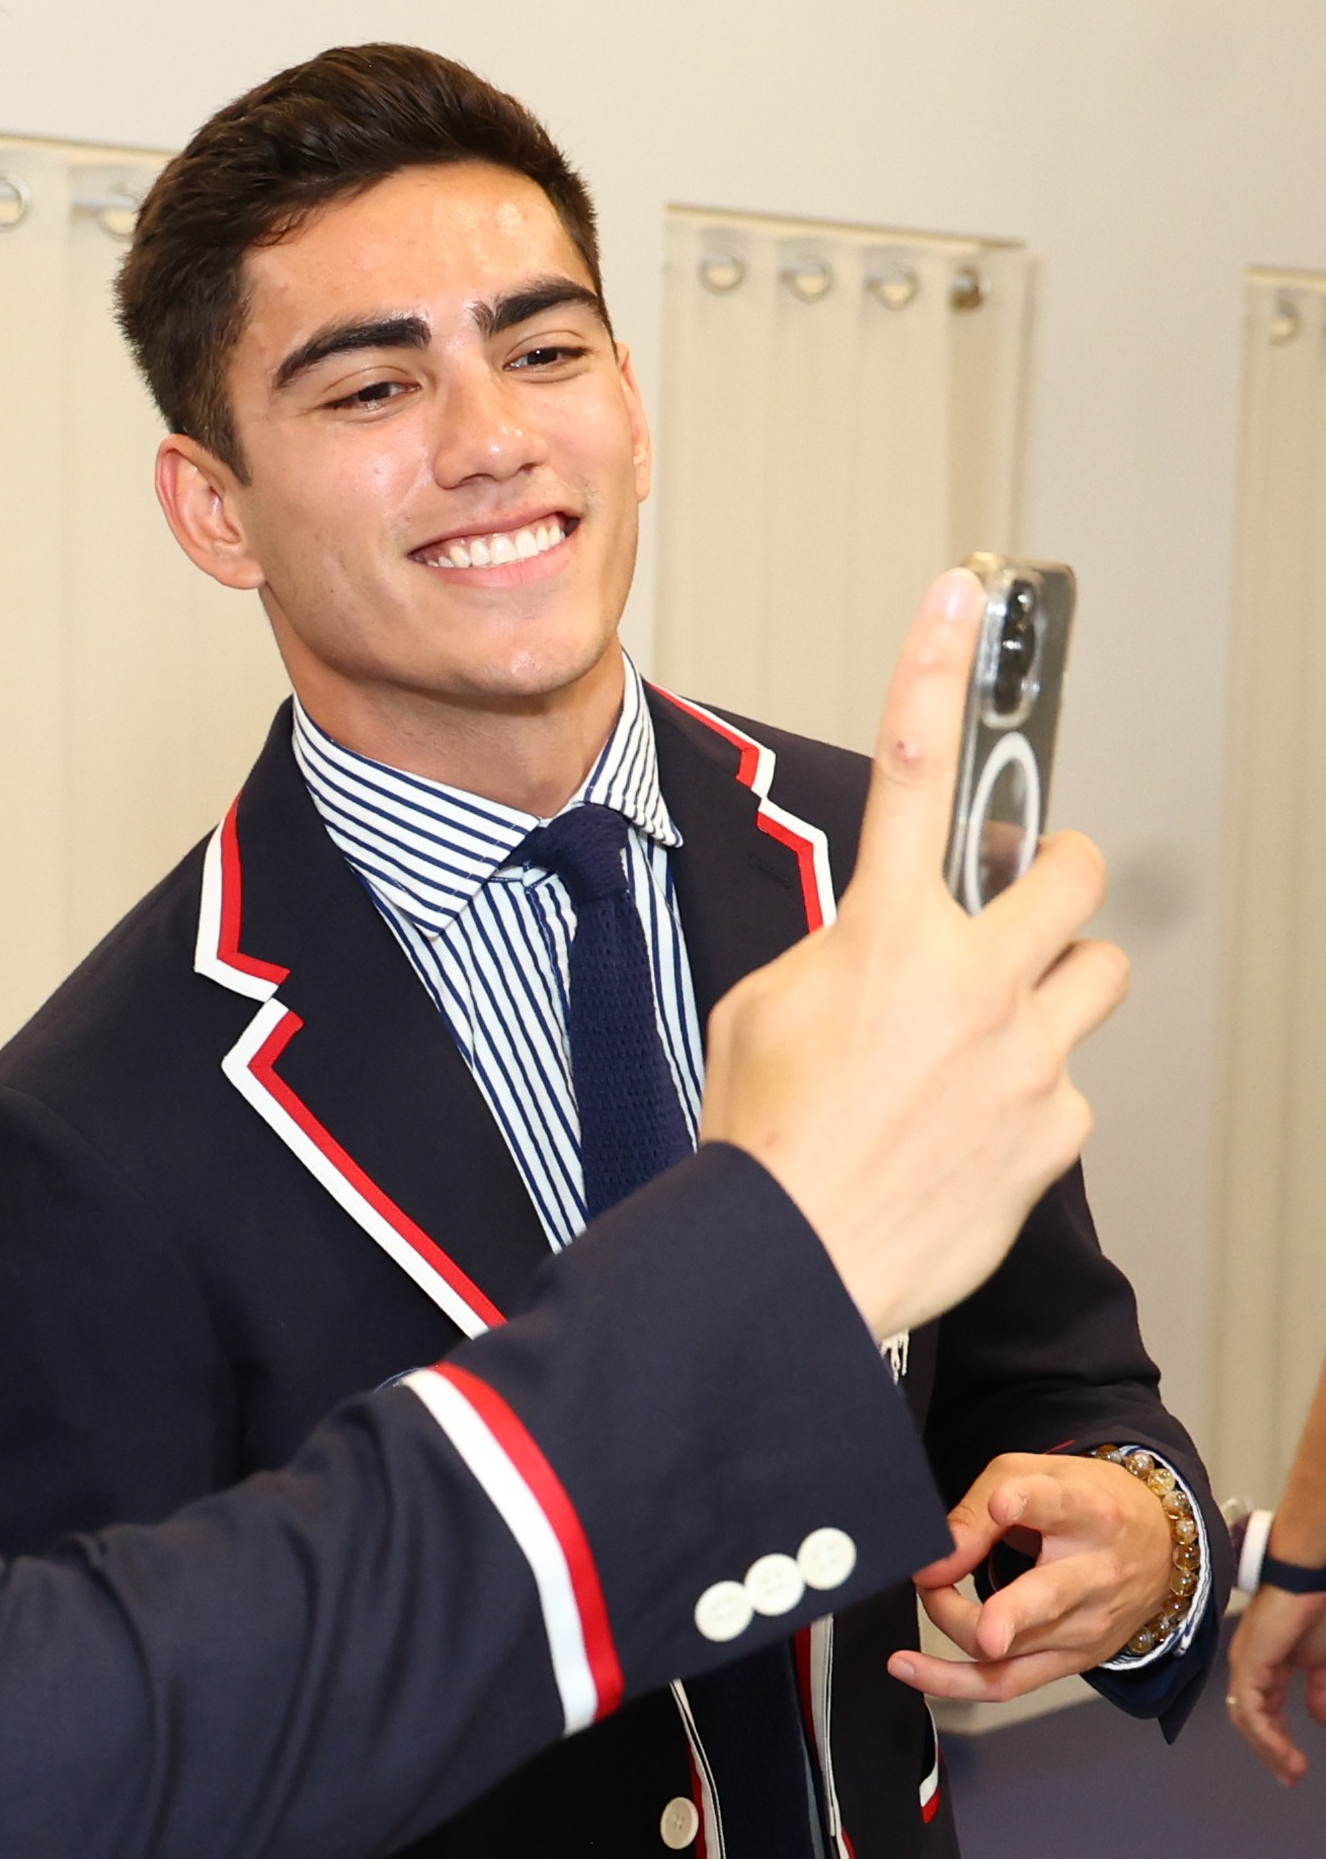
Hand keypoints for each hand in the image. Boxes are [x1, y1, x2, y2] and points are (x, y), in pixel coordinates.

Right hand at [696, 567, 1127, 1343]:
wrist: (792, 1263)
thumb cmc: (762, 1148)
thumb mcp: (759, 1017)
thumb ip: (834, 959)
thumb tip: (877, 953)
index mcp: (882, 936)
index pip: (907, 770)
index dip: (933, 670)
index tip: (959, 595)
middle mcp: (972, 978)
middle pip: (1074, 873)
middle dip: (1061, 878)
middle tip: (1034, 902)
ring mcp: (1028, 1052)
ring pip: (1099, 977)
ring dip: (1057, 992)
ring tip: (995, 1042)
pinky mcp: (1058, 1127)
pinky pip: (1069, 1091)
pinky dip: (1028, 1108)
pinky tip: (968, 1140)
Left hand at [889, 1451, 1177, 1704]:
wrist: (1161, 1549)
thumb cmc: (1089, 1504)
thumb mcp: (1039, 1476)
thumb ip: (979, 1512)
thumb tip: (934, 1561)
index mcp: (1090, 1514)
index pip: (1061, 1506)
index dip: (1027, 1502)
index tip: (1000, 1502)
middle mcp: (1095, 1574)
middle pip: (1044, 1598)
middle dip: (996, 1609)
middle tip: (936, 1592)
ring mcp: (1087, 1625)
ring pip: (1005, 1646)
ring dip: (947, 1620)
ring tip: (929, 1591)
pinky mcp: (1073, 1661)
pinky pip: (1005, 1684)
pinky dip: (952, 1682)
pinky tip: (909, 1669)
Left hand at [1227, 1577, 1325, 1784]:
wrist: (1312, 1578)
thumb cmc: (1319, 1610)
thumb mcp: (1323, 1662)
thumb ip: (1320, 1691)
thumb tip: (1321, 1721)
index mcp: (1266, 1666)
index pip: (1265, 1711)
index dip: (1278, 1741)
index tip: (1296, 1768)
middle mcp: (1248, 1667)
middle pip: (1251, 1720)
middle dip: (1270, 1752)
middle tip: (1289, 1779)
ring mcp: (1245, 1665)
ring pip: (1246, 1719)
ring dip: (1268, 1749)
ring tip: (1291, 1772)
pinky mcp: (1249, 1664)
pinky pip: (1250, 1708)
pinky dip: (1264, 1734)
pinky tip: (1282, 1752)